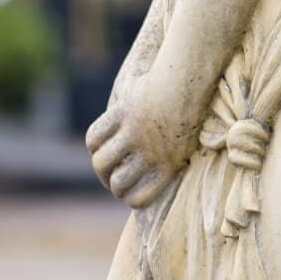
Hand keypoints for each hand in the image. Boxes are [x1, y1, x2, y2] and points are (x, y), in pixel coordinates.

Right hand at [86, 81, 195, 208]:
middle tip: (111, 177)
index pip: (138, 198)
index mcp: (169, 166)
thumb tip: (143, 178)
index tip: (127, 191)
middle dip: (111, 184)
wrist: (187, 81)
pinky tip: (98, 143)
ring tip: (103, 163)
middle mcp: (149, 154)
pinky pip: (95, 137)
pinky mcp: (121, 115)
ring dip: (100, 166)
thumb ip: (164, 162)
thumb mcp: (183, 144)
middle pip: (116, 183)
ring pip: (101, 163)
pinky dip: (93, 142)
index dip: (128, 197)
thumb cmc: (187, 113)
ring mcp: (133, 134)